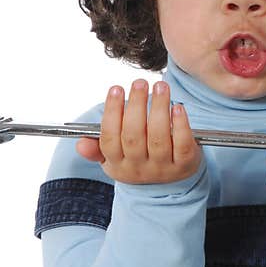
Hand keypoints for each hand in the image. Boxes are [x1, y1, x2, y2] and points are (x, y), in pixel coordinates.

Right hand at [75, 79, 202, 184]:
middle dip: (136, 106)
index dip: (112, 112)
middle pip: (133, 136)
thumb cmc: (139, 158)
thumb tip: (81, 143)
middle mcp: (139, 168)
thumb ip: (98, 147)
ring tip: (161, 86)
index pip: (109, 139)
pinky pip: (182, 145)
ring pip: (158, 138)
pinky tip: (178, 108)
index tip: (117, 88)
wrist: (172, 184)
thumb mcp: (115, 158)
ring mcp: (163, 168)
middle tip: (140, 82)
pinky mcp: (185, 165)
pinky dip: (180, 125)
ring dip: (159, 108)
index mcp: (117, 164)